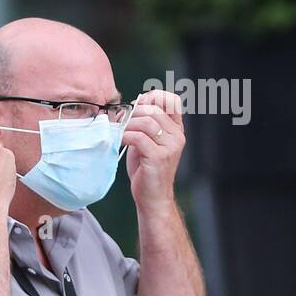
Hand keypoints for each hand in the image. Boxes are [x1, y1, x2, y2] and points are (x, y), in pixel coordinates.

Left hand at [121, 91, 184, 213]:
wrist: (153, 198)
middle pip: (154, 109)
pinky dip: (125, 136)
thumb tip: (132, 105)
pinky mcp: (159, 157)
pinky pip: (138, 137)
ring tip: (118, 131)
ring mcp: (170, 147)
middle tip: (121, 120)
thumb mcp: (147, 142)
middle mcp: (177, 137)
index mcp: (177, 130)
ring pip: (146, 122)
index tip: (137, 105)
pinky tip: (119, 141)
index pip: (172, 101)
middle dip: (134, 112)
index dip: (153, 97)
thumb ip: (144, 124)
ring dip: (127, 124)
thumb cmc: (147, 170)